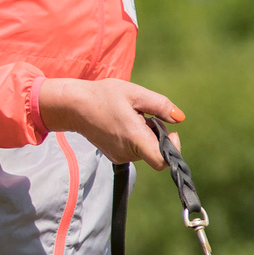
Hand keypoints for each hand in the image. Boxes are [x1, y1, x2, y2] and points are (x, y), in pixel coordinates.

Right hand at [37, 78, 182, 167]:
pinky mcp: (114, 156)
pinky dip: (135, 138)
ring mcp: (120, 157)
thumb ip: (160, 106)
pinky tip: (123, 123)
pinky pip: (134, 150)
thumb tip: (179, 118)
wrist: (74, 106)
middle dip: (157, 134)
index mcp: (134, 138)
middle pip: (155, 151)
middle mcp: (127, 153)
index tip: (171, 133)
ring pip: (145, 150)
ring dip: (145, 134)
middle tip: (144, 114)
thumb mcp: (135, 93)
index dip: (173, 150)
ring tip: (131, 116)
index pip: (161, 161)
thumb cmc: (104, 96)